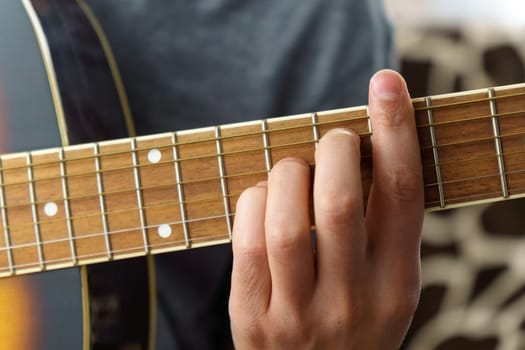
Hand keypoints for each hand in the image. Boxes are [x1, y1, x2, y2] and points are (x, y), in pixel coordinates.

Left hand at [229, 70, 423, 348]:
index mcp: (397, 284)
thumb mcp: (386, 284)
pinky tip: (263, 199)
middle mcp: (352, 299)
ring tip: (296, 169)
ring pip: (286, 220)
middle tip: (335, 139)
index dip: (395, 132)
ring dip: (287, 173)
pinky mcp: (253, 314)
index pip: (401, 195)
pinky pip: (248, 240)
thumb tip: (360, 148)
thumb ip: (380, 228)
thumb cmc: (353, 318)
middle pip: (338, 201)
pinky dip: (254, 201)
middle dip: (333, 149)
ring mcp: (299, 311)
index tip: (385, 85)